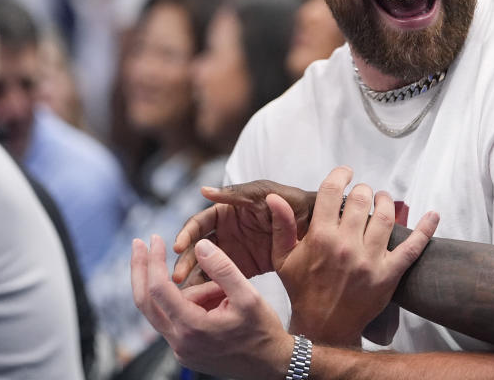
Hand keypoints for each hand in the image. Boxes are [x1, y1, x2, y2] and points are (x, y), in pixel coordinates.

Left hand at [131, 234, 293, 379]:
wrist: (272, 364)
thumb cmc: (262, 332)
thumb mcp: (248, 295)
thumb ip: (222, 268)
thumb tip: (200, 245)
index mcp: (192, 328)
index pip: (158, 289)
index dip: (153, 261)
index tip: (154, 239)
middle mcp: (180, 343)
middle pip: (145, 302)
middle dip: (141, 270)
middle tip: (138, 244)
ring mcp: (181, 350)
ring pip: (166, 309)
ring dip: (186, 291)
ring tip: (223, 293)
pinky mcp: (186, 351)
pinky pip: (178, 319)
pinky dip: (190, 304)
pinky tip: (217, 302)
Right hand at [172, 179, 315, 283]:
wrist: (316, 225)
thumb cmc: (289, 202)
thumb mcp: (262, 195)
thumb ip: (234, 195)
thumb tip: (203, 190)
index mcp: (225, 213)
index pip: (197, 225)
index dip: (185, 235)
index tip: (177, 248)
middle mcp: (224, 232)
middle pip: (196, 248)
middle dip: (185, 262)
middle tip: (177, 279)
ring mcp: (232, 251)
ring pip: (206, 266)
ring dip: (194, 279)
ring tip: (185, 295)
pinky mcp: (243, 268)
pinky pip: (223, 279)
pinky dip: (212, 289)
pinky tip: (203, 302)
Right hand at [267, 166, 438, 345]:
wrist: (323, 327)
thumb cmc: (302, 289)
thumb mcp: (283, 259)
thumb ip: (281, 226)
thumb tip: (274, 197)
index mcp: (320, 237)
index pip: (333, 192)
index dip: (341, 176)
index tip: (346, 174)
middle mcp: (346, 245)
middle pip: (363, 200)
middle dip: (363, 191)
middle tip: (362, 195)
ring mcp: (370, 260)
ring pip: (386, 217)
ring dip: (386, 202)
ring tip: (382, 201)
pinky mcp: (389, 274)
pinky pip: (412, 247)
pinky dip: (426, 229)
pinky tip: (434, 215)